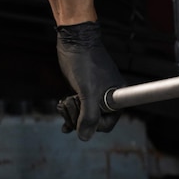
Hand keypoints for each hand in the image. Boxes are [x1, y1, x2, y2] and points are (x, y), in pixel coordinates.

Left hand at [55, 21, 124, 140]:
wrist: (75, 41)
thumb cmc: (85, 63)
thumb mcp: (87, 92)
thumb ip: (88, 116)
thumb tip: (84, 137)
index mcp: (117, 99)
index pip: (106, 125)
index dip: (92, 125)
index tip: (80, 118)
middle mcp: (109, 98)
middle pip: (93, 121)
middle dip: (78, 118)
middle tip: (69, 106)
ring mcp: (96, 94)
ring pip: (84, 114)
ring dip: (71, 113)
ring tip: (63, 102)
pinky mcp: (85, 89)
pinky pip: (79, 106)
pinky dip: (69, 109)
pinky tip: (61, 108)